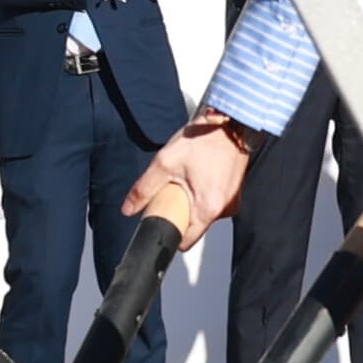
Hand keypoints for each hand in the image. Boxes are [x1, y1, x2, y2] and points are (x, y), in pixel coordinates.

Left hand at [132, 117, 251, 229]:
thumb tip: (129, 208)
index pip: (185, 240)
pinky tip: (199, 174)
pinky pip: (212, 201)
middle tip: (174, 190)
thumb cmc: (205, 139)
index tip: (161, 222)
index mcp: (208, 209)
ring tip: (188, 177)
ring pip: (202, 212)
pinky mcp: (233, 192)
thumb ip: (144, 188)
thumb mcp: (165, 162)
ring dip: (191, 201)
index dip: (169, 233)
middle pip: (193, 226)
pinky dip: (202, 193)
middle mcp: (224, 209)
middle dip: (179, 212)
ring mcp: (231, 201)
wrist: (231, 121)